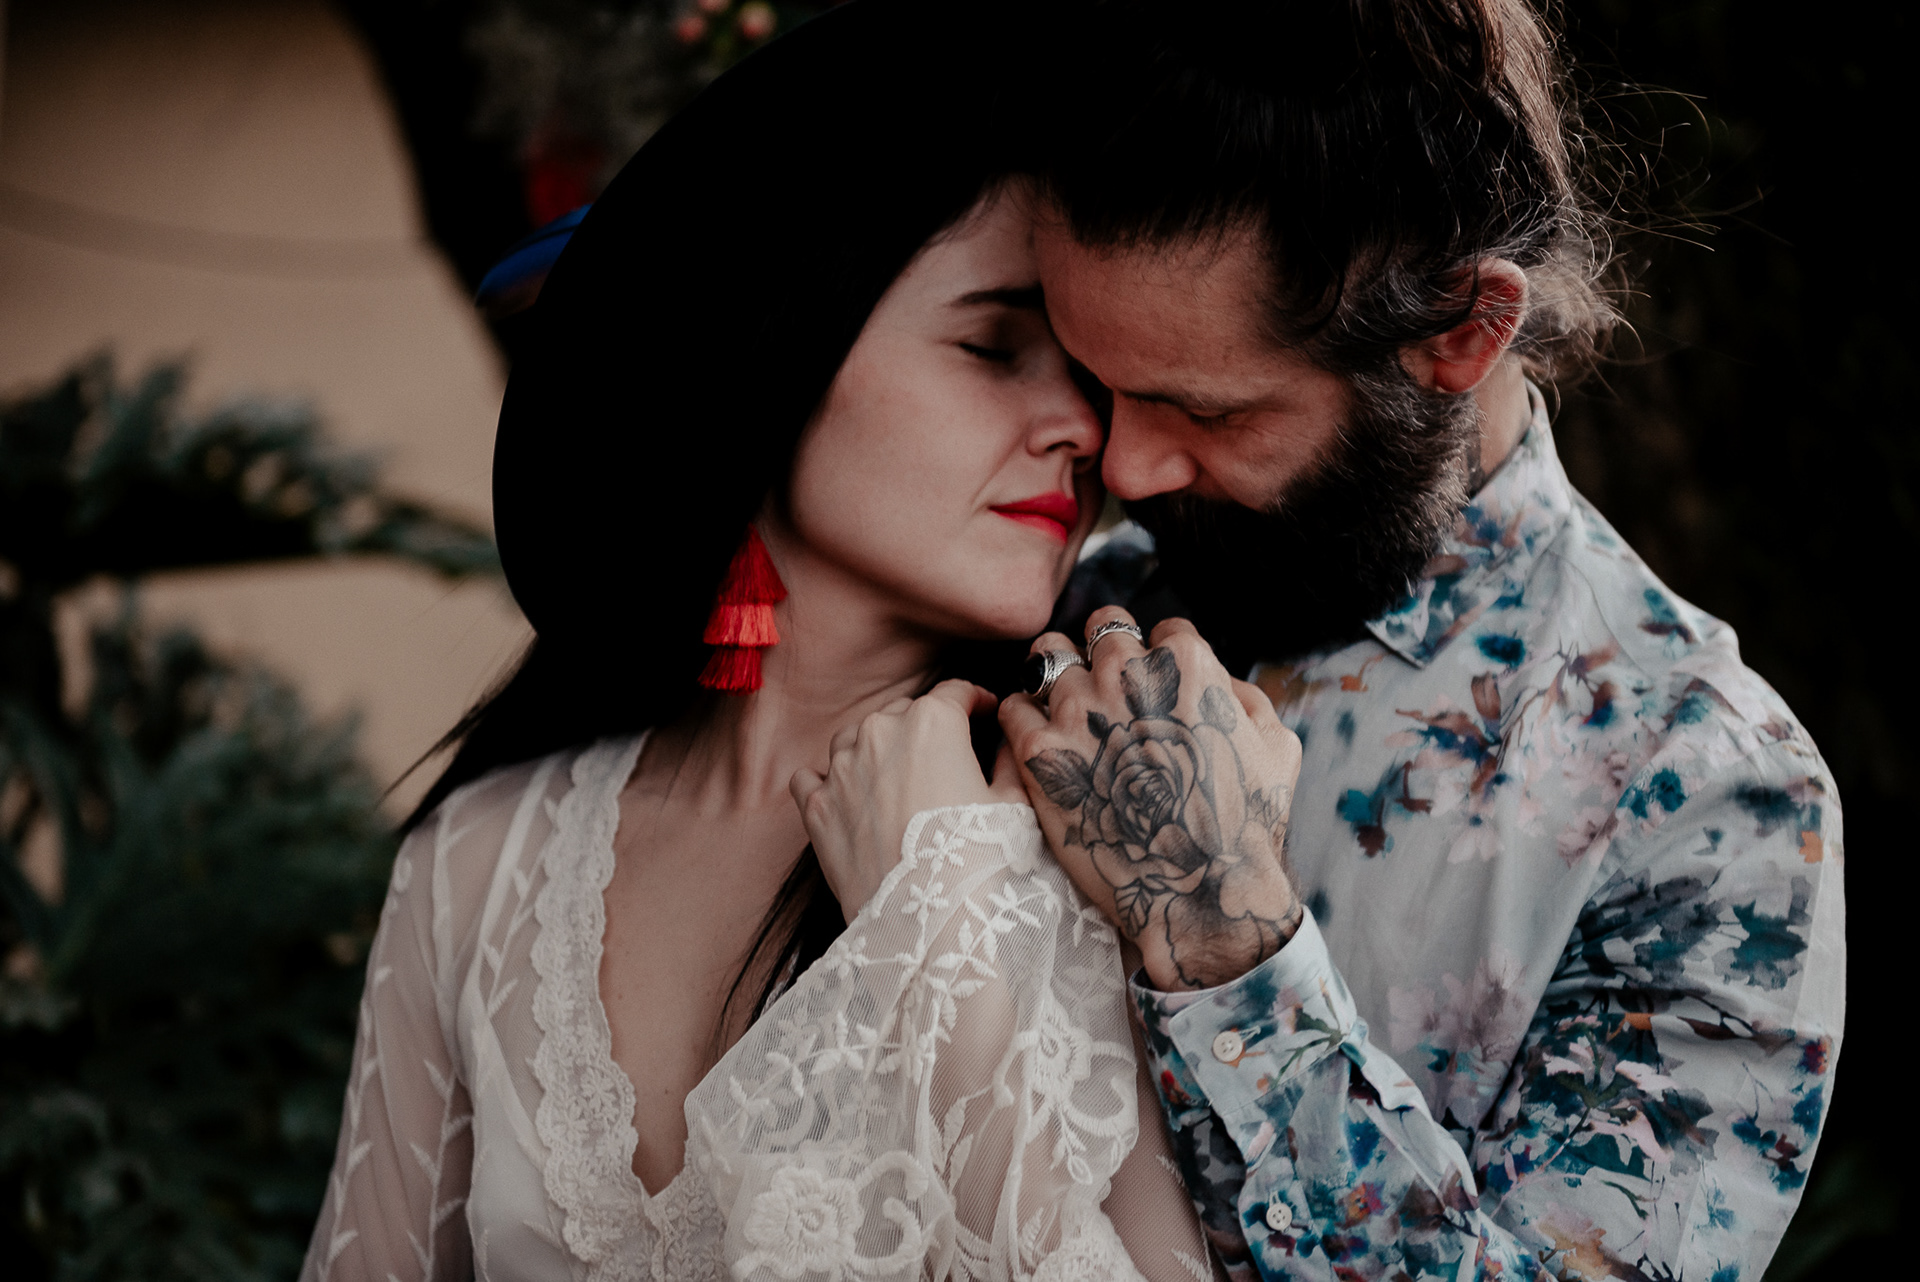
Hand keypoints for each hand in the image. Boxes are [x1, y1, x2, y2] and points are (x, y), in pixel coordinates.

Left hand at [792, 679, 1024, 922]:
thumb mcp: (1014, 805)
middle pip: (904, 712)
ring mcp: (840, 769)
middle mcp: (880, 733)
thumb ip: (1010, 760)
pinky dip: (827, 781)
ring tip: (896, 780)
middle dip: (926, 727)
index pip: (955, 692)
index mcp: (932, 722)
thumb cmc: (978, 861)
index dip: (975, 701)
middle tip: (945, 757)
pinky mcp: (815, 807)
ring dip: (875, 749)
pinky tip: (846, 797)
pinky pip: (810, 776)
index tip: (983, 712)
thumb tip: (1007, 741)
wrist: (927, 922)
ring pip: (855, 737)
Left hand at [1000, 607, 1303, 990]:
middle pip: (1102, 628)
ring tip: (1067, 712)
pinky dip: (1023, 718)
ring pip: (1047, 656)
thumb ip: (1245, 696)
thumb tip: (1217, 680)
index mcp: (1187, 662)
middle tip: (1107, 692)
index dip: (1161, 658)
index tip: (1156, 691)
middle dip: (1106, 654)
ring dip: (1057, 678)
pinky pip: (1013, 706)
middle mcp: (1128, 673)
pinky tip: (1042, 745)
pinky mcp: (1039, 752)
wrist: (1201, 893)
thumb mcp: (1277, 745)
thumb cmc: (1249, 824)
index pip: (1162, 628)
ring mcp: (1079, 710)